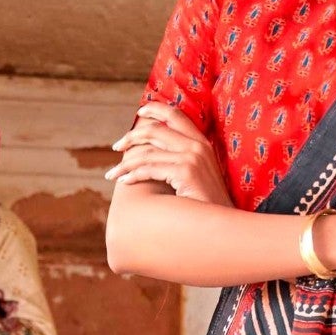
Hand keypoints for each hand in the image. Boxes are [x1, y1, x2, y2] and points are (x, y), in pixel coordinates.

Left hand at [107, 103, 231, 204]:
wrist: (223, 225)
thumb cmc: (206, 204)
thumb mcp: (197, 174)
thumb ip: (181, 158)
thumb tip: (152, 152)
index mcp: (202, 142)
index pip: (176, 115)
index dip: (155, 109)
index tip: (139, 112)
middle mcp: (198, 146)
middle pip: (155, 130)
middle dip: (131, 137)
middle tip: (116, 147)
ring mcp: (192, 158)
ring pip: (147, 153)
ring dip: (125, 164)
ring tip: (112, 174)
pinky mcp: (185, 172)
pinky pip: (149, 169)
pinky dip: (132, 175)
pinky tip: (124, 181)